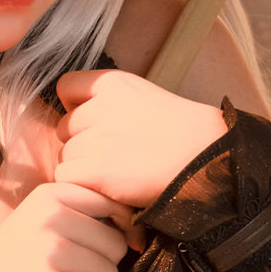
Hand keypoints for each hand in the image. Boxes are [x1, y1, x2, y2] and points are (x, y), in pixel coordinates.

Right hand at [0, 181, 127, 271]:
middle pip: (116, 242)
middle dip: (106, 264)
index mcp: (50, 195)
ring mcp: (49, 249)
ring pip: (111, 270)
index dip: (124, 229)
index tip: (117, 246)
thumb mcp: (40, 222)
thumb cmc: (14, 262)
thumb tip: (135, 227)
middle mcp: (50, 216)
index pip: (111, 204)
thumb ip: (79, 215)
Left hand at [52, 67, 225, 210]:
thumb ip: (110, 102)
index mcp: (113, 83)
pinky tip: (104, 188)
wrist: (205, 159)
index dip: (73, 107)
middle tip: (109, 156)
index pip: (66, 87)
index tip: (91, 123)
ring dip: (82, 167)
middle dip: (80, 142)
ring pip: (65, 155)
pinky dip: (80, 186)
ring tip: (113, 174)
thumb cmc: (179, 134)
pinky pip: (66, 177)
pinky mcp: (97, 170)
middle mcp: (101, 107)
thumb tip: (75, 114)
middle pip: (64, 127)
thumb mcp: (143, 98)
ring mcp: (98, 139)